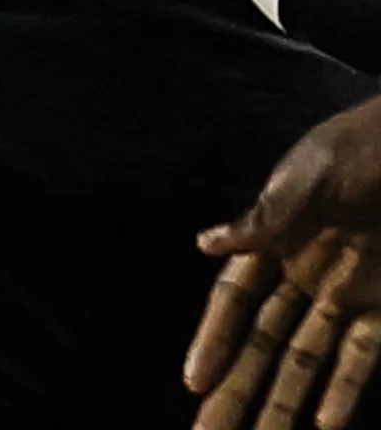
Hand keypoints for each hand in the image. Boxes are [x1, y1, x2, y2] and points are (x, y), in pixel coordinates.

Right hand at [195, 101, 380, 426]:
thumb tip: (205, 242)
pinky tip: (326, 424)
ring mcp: (344, 294)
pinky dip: (345, 390)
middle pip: (261, 343)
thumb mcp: (309, 177)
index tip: (195, 382)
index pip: (233, 302)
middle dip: (238, 390)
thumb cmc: (358, 152)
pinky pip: (361, 355)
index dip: (214, 341)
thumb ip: (266, 217)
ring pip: (305, 359)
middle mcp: (301, 276)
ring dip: (285, 402)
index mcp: (272, 241)